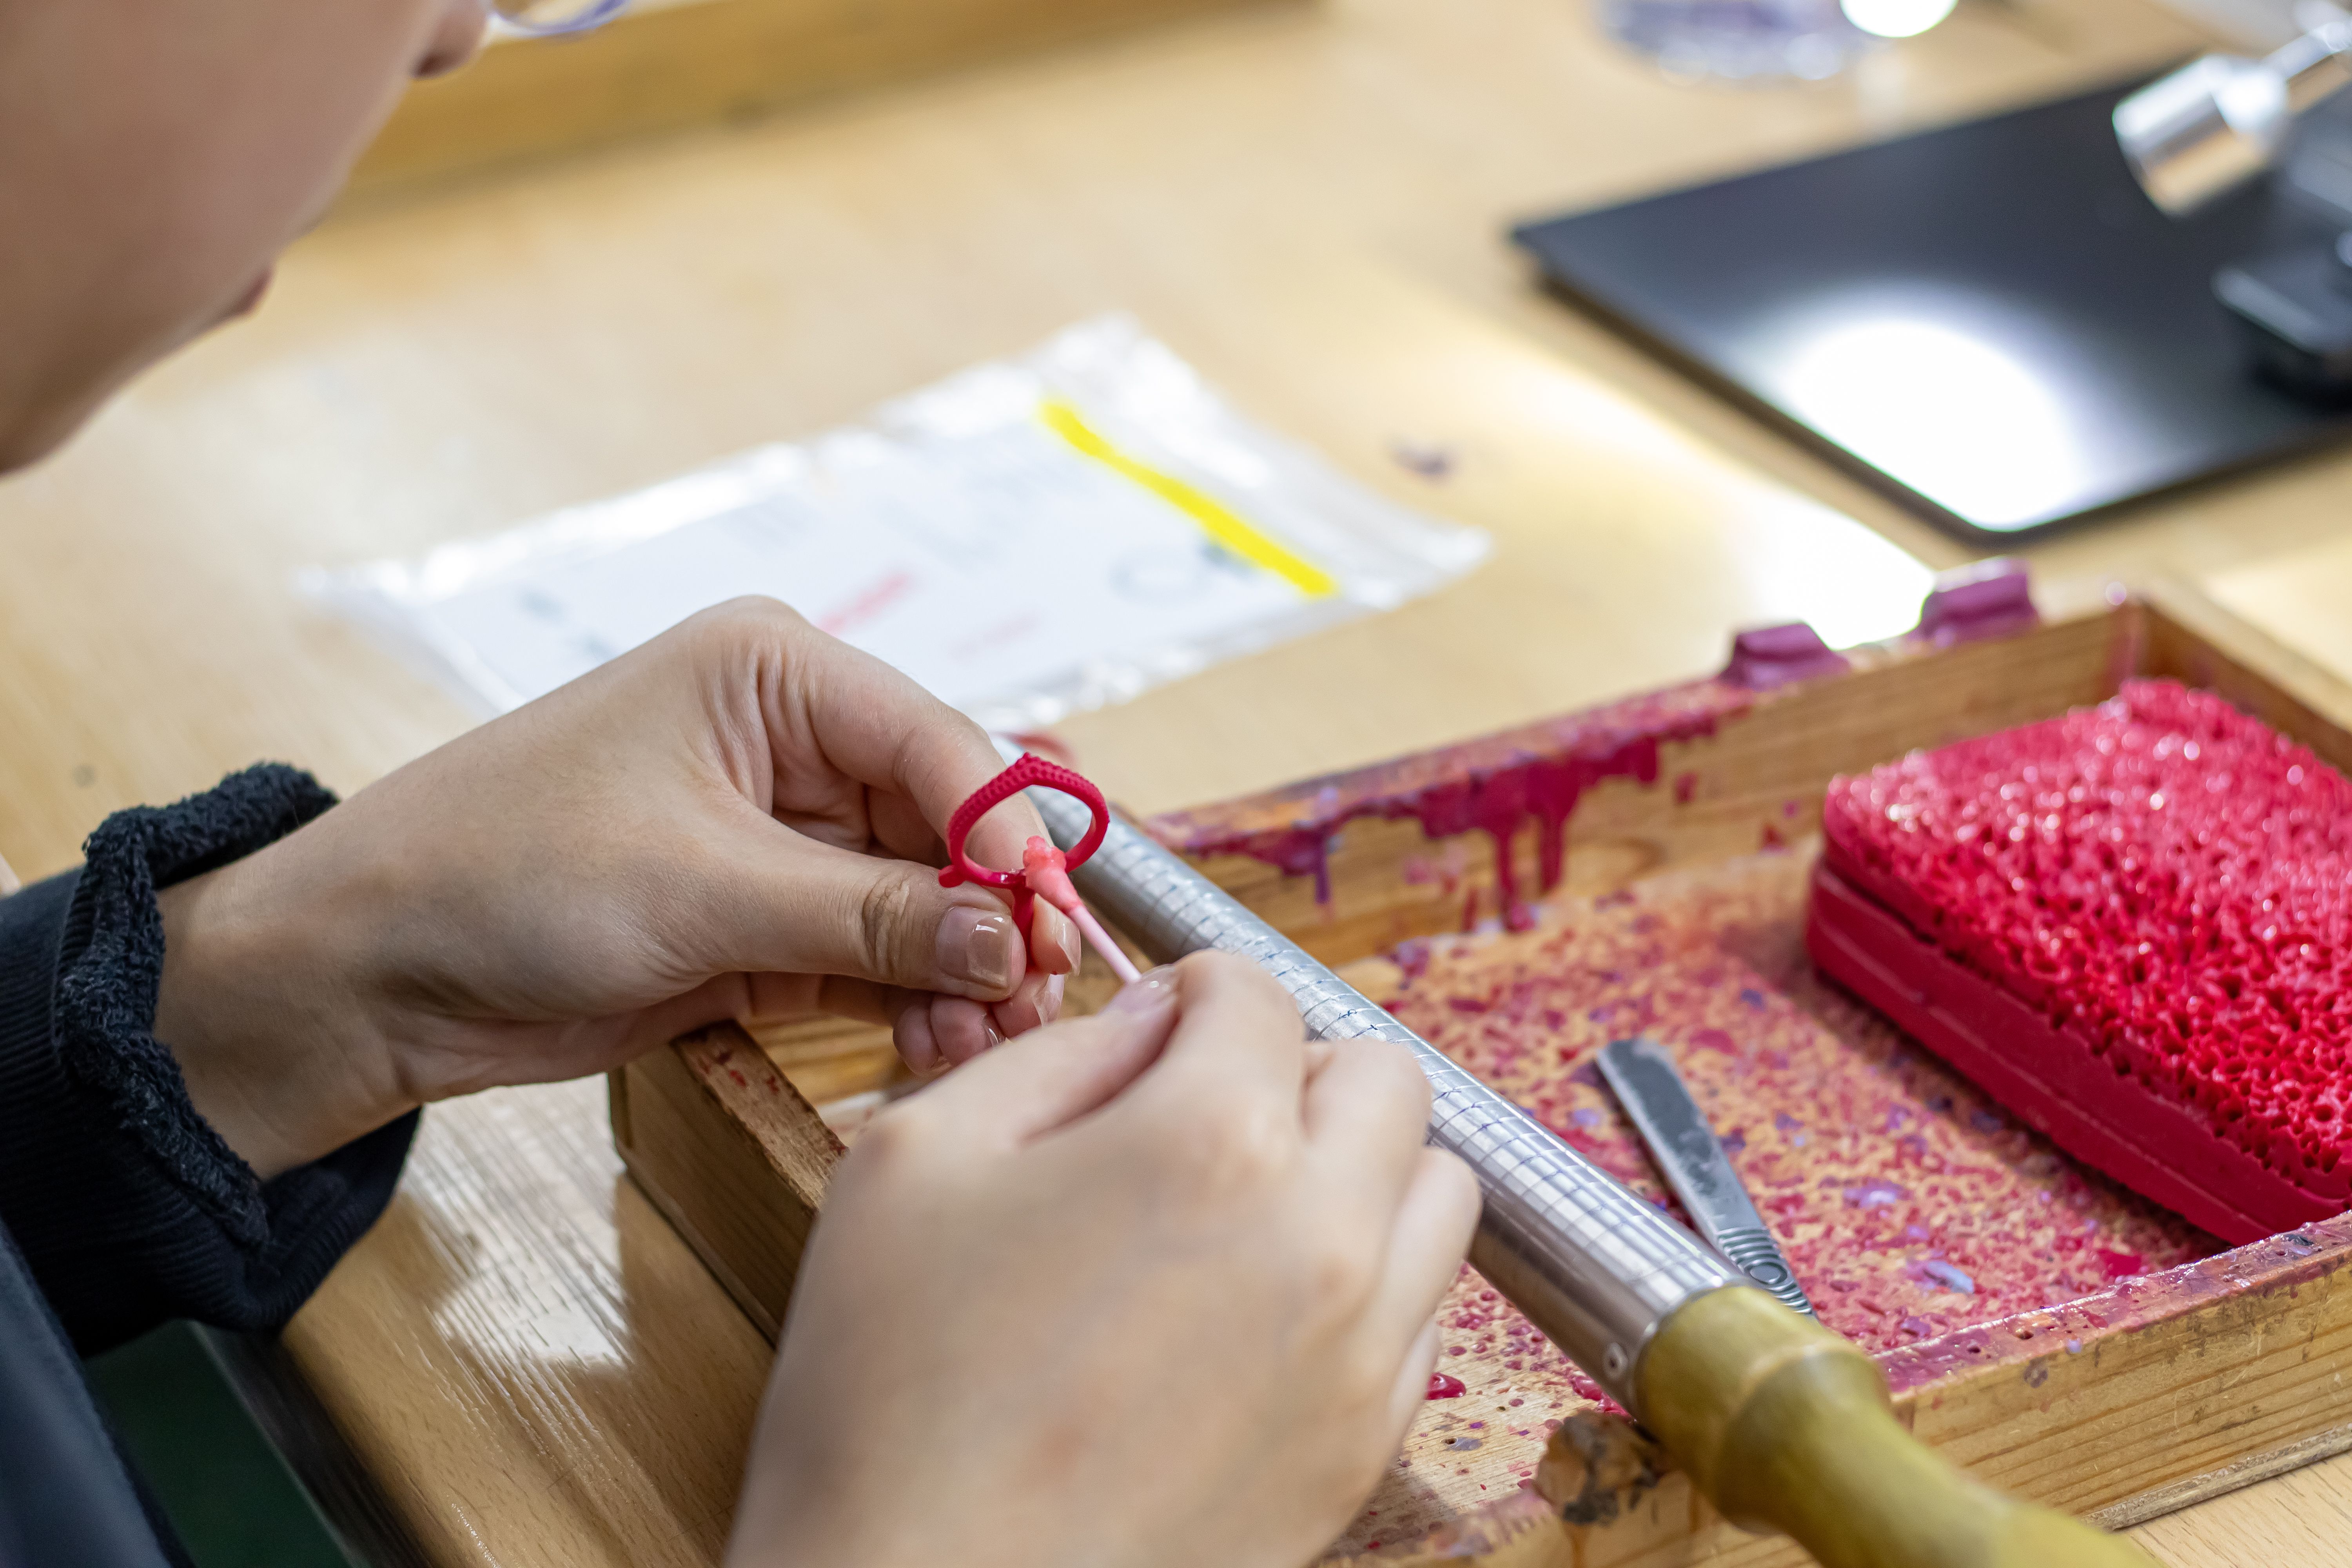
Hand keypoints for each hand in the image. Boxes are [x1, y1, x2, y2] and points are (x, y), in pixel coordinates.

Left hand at [152, 597, 1079, 1176]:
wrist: (375, 966)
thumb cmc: (509, 871)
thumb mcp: (704, 886)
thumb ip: (868, 916)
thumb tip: (1012, 942)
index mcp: (776, 674)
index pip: (939, 746)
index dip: (1009, 836)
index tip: (1053, 926)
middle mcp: (795, 743)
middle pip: (947, 825)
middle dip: (997, 915)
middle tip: (1038, 1001)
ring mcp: (784, 837)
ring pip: (923, 900)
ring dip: (963, 971)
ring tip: (984, 1043)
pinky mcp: (767, 921)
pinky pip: (876, 956)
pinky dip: (914, 1001)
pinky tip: (937, 1046)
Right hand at [726, 953, 1479, 1567]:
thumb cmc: (892, 1395)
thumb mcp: (918, 1160)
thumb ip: (1056, 1055)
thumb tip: (1153, 1022)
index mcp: (1209, 1142)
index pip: (1259, 995)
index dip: (1196, 994)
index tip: (1159, 1028)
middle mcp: (1319, 1236)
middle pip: (1384, 1078)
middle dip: (1296, 1069)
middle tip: (1205, 1111)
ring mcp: (1360, 1353)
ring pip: (1435, 1193)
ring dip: (1357, 1169)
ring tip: (1249, 1209)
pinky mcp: (1365, 1449)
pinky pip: (1421, 1315)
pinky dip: (1364, 1282)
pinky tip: (1257, 1311)